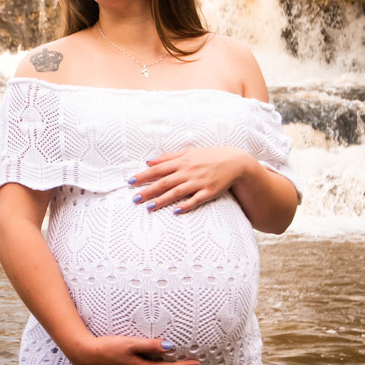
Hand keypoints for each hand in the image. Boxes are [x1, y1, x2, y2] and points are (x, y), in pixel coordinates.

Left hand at [130, 147, 254, 214]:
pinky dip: (186, 205)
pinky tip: (175, 212)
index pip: (158, 169)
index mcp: (182, 161)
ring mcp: (199, 182)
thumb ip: (168, 157)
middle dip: (148, 190)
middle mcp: (188, 172)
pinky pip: (196, 200)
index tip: (130, 181)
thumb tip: (148, 161)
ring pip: (177, 192)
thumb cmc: (208, 156)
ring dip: (162, 200)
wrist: (234, 162)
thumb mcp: (188, 152)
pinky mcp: (209, 192)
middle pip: (164, 182)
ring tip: (148, 207)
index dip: (143, 175)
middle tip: (134, 199)